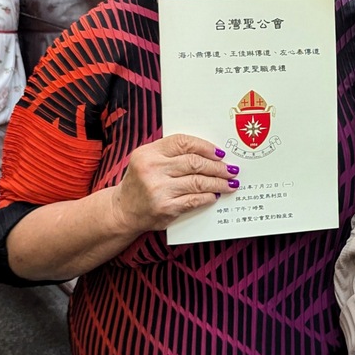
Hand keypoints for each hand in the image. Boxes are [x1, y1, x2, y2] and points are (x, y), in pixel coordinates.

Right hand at [111, 134, 238, 234]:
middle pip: (194, 163)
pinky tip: (215, 194)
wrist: (123, 211)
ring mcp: (158, 190)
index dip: (205, 146)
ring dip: (218, 182)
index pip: (183, 143)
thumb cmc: (140, 181)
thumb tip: (210, 152)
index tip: (220, 152)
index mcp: (148, 153)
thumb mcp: (148, 160)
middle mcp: (152, 169)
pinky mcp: (165, 208)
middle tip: (231, 169)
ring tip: (230, 183)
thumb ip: (172, 153)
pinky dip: (208, 196)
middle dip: (217, 167)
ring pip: (198, 182)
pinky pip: (194, 200)